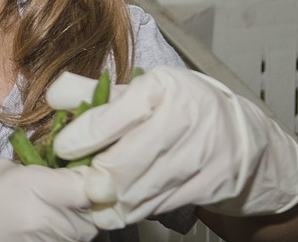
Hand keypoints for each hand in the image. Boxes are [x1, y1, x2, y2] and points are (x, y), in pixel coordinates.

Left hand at [48, 67, 297, 229]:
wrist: (243, 139)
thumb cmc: (183, 108)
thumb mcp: (144, 90)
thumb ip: (97, 93)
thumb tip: (54, 94)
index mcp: (161, 88)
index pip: (112, 115)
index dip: (81, 136)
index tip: (62, 148)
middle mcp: (183, 118)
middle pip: (122, 162)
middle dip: (92, 178)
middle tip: (77, 182)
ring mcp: (199, 154)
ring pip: (137, 190)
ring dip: (110, 200)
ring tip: (92, 200)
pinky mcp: (209, 185)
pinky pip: (158, 205)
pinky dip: (134, 209)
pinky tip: (121, 207)